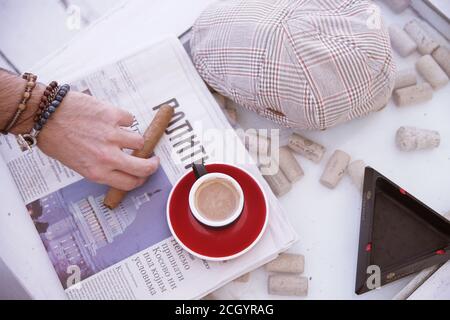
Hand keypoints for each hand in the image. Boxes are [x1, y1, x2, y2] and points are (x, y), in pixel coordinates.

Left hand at [38, 91, 158, 189]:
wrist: (44, 113)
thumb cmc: (55, 138)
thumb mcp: (76, 163)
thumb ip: (99, 168)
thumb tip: (119, 167)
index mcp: (96, 172)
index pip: (130, 183)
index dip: (141, 180)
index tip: (144, 174)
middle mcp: (107, 157)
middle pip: (144, 167)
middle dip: (152, 164)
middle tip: (153, 160)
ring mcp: (112, 136)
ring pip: (140, 141)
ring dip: (134, 139)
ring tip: (123, 134)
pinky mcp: (112, 115)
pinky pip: (129, 119)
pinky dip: (124, 119)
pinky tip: (112, 118)